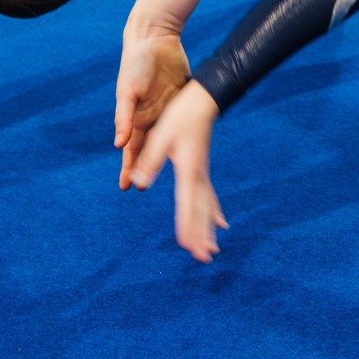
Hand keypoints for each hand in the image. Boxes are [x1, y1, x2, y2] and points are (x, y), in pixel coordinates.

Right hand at [114, 31, 189, 189]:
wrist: (155, 38)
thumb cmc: (135, 62)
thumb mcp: (127, 90)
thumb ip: (124, 116)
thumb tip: (119, 143)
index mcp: (135, 117)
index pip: (131, 149)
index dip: (129, 168)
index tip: (127, 187)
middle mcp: (150, 117)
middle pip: (150, 149)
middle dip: (147, 169)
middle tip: (146, 190)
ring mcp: (167, 110)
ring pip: (168, 139)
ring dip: (169, 156)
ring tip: (177, 176)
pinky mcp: (182, 99)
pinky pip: (184, 121)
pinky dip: (187, 135)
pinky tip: (194, 148)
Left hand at [126, 81, 226, 261]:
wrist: (203, 100)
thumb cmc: (180, 117)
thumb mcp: (160, 136)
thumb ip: (149, 160)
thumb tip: (138, 183)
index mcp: (188, 170)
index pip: (186, 204)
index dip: (187, 226)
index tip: (187, 246)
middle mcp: (198, 176)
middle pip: (201, 211)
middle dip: (202, 235)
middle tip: (204, 258)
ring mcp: (202, 174)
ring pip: (206, 208)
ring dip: (208, 230)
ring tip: (212, 250)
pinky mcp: (201, 170)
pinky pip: (209, 197)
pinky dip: (213, 213)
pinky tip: (220, 223)